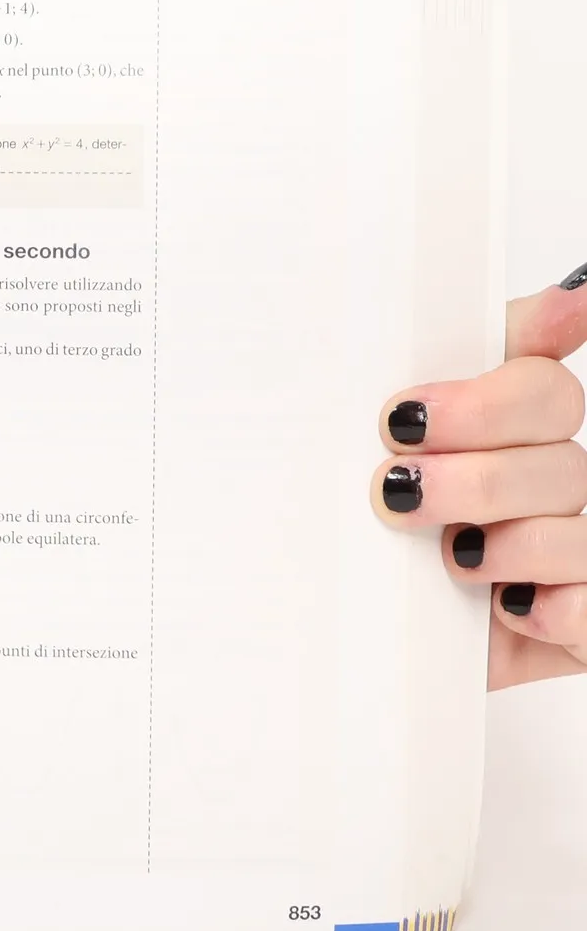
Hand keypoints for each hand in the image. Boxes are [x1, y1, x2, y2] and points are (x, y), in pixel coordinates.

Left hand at [373, 272, 586, 688]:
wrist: (365, 635)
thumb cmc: (381, 530)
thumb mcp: (400, 441)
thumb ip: (463, 364)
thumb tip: (573, 294)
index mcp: (521, 430)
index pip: (543, 390)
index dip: (482, 403)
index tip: (404, 419)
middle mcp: (560, 484)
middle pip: (557, 460)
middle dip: (475, 478)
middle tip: (399, 493)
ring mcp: (579, 553)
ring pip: (577, 534)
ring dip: (508, 544)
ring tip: (452, 557)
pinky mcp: (582, 623)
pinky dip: (546, 610)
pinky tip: (503, 606)